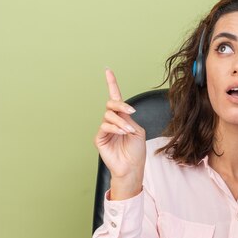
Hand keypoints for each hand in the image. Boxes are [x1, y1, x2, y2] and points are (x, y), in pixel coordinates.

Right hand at [94, 69, 145, 198]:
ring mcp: (105, 129)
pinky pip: (105, 126)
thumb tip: (120, 111)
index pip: (116, 98)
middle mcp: (112, 121)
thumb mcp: (137, 130)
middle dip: (120, 105)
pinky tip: (122, 133)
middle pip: (111, 104)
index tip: (108, 71)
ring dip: (120, 122)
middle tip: (130, 111)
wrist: (132, 167)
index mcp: (123, 118)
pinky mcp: (100, 138)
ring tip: (127, 131)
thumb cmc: (136, 151)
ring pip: (108, 115)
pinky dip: (115, 128)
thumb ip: (128, 118)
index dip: (112, 84)